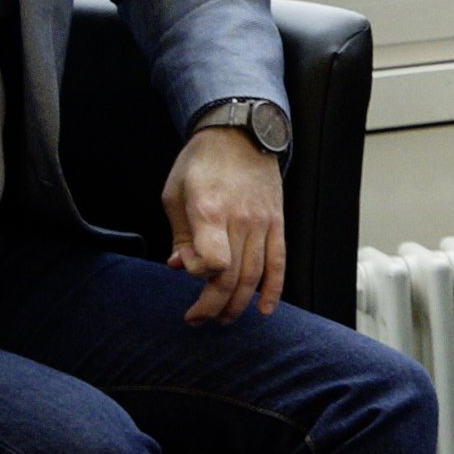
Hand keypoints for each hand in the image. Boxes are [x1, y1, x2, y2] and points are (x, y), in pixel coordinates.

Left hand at [160, 125, 284, 322]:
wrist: (240, 134)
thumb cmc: (201, 163)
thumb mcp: (175, 193)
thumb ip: (179, 234)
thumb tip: (180, 266)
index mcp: (209, 209)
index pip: (213, 261)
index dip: (198, 275)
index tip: (186, 268)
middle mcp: (239, 219)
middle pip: (232, 276)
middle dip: (213, 305)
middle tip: (198, 319)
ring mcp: (262, 222)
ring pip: (254, 275)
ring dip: (238, 304)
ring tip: (223, 319)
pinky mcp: (276, 223)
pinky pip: (278, 262)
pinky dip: (274, 289)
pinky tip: (265, 309)